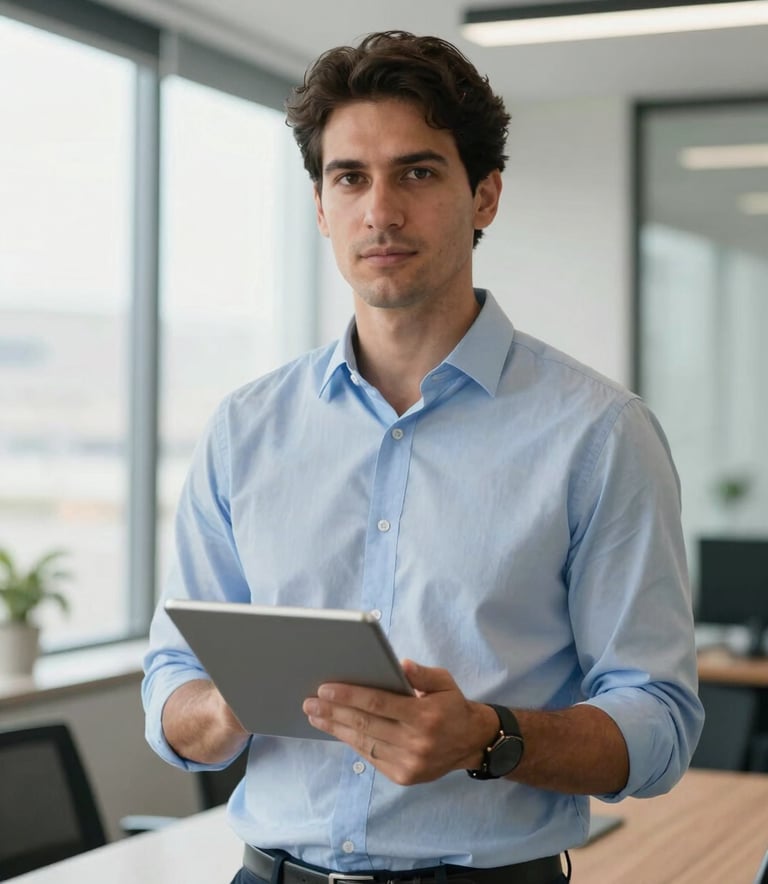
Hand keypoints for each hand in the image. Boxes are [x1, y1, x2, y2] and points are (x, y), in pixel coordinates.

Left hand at [302, 659, 497, 784]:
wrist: (471, 743)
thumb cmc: (452, 706)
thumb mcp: (444, 682)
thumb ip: (422, 674)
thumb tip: (399, 664)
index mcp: (425, 715)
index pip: (379, 703)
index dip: (350, 695)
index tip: (325, 688)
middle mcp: (416, 742)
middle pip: (366, 725)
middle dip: (334, 711)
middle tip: (310, 701)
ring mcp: (409, 763)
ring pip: (364, 743)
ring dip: (336, 728)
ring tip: (315, 715)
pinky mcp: (404, 776)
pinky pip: (371, 757)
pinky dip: (352, 742)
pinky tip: (337, 729)